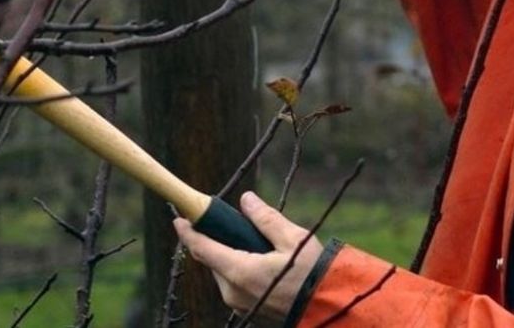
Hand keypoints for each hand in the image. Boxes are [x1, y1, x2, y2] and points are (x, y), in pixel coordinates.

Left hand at [173, 191, 322, 325]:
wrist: (334, 312)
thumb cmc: (316, 276)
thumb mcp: (294, 240)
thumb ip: (266, 219)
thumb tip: (246, 200)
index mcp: (239, 271)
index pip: (201, 248)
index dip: (187, 232)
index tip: (180, 218)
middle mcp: (234, 292)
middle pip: (213, 260)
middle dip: (218, 241)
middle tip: (236, 227)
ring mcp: (242, 306)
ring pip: (224, 274)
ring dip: (231, 257)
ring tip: (259, 248)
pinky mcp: (251, 314)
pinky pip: (236, 288)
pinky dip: (242, 272)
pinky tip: (265, 266)